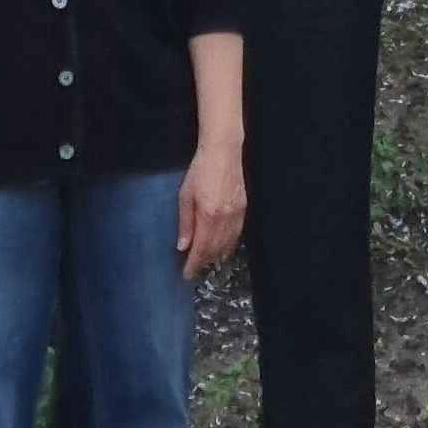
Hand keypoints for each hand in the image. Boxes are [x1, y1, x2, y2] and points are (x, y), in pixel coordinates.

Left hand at [174, 141, 244, 280]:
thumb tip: (183, 246)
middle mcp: (225, 219)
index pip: (201, 249)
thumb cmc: (200, 171)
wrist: (223, 152)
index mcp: (208, 216)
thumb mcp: (185, 196)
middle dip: (204, 263)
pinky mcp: (243, 209)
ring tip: (207, 263)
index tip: (187, 274)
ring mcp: (237, 215)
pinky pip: (237, 235)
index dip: (194, 265)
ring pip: (228, 245)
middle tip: (194, 270)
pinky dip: (229, 245)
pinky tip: (223, 248)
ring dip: (217, 257)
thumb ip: (185, 223)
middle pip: (215, 250)